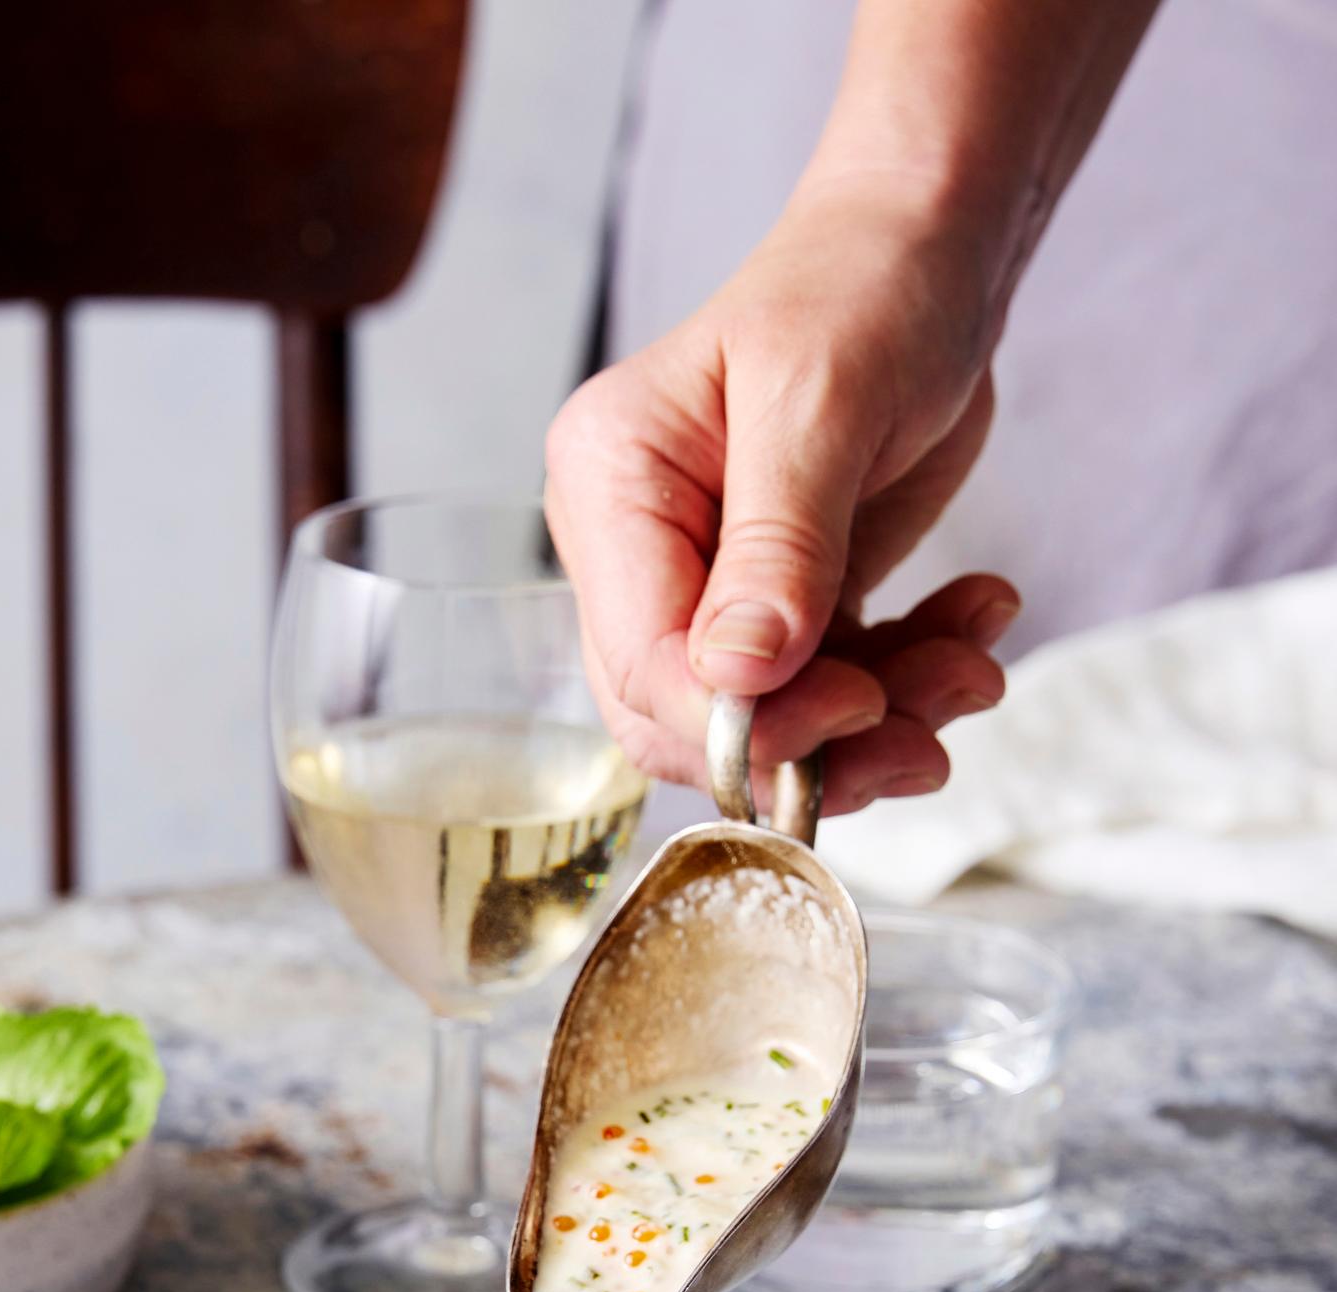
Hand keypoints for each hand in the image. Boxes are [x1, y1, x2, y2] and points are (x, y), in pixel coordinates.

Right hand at [545, 180, 1019, 814]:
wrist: (926, 251)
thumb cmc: (863, 288)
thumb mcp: (823, 404)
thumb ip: (780, 548)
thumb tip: (740, 682)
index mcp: (611, 486)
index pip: (643, 661)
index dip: (743, 720)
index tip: (859, 707)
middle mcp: (637, 550)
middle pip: (690, 719)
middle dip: (816, 744)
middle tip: (928, 725)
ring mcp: (705, 587)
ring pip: (770, 725)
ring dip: (882, 726)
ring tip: (975, 671)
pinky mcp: (779, 612)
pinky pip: (829, 697)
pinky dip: (909, 685)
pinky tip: (974, 624)